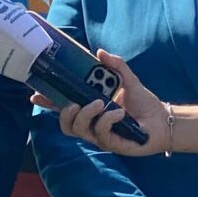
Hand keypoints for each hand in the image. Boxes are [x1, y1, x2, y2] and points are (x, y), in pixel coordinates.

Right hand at [36, 51, 167, 155]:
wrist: (162, 119)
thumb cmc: (143, 103)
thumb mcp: (128, 79)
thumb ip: (115, 65)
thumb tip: (100, 52)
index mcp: (90, 108)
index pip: (63, 106)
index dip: (47, 103)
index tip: (35, 94)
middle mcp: (91, 124)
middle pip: (65, 124)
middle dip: (64, 112)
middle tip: (75, 101)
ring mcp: (99, 136)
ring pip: (78, 129)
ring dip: (86, 114)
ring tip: (100, 102)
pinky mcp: (111, 144)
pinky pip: (100, 133)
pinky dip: (107, 120)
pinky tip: (120, 113)